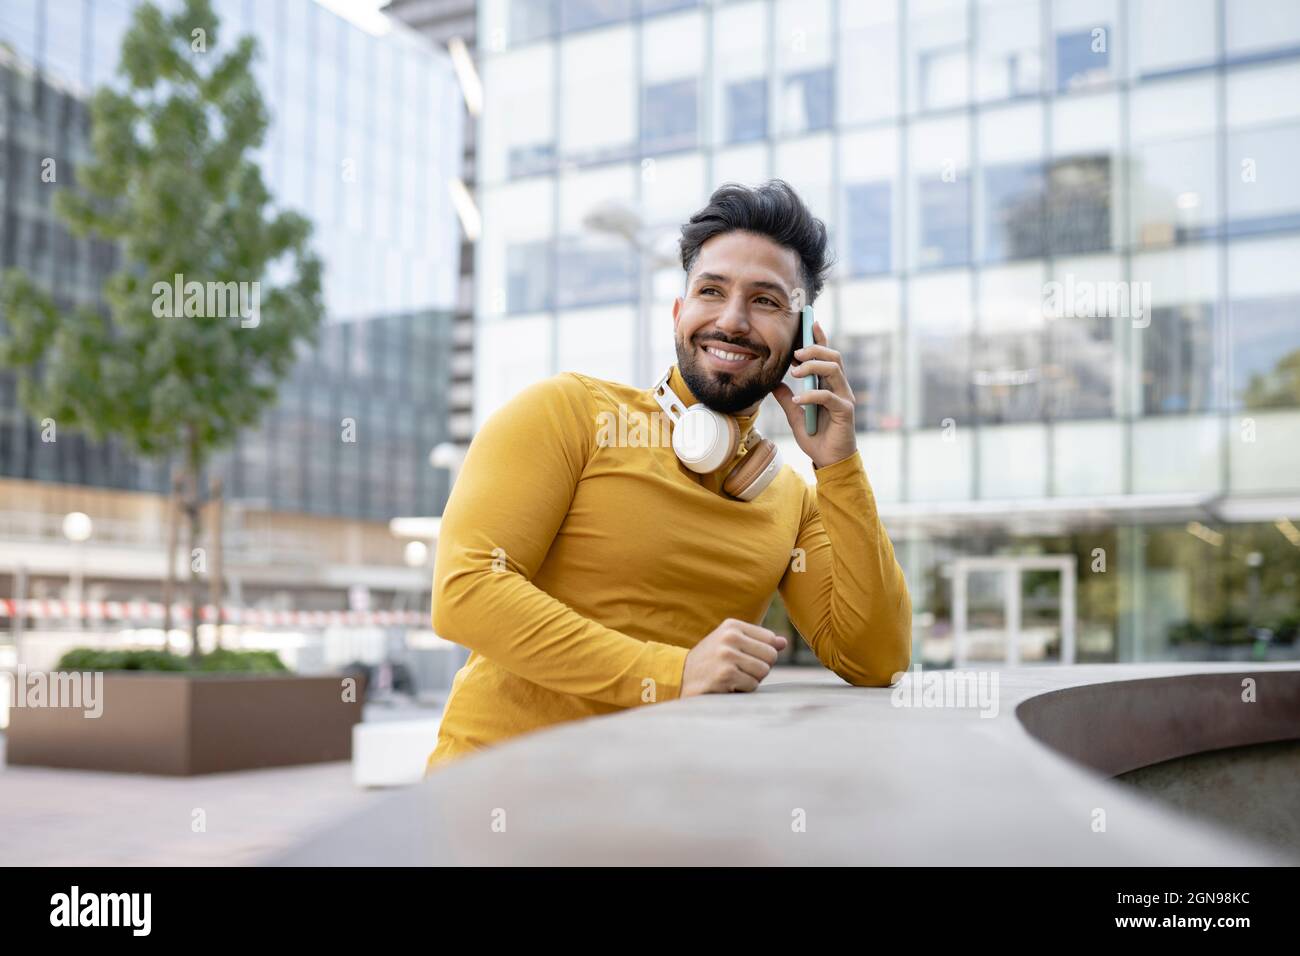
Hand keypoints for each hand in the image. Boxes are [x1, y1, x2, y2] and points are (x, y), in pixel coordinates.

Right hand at [681, 618, 788, 695]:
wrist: (680, 677)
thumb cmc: (711, 660)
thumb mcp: (731, 643)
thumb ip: (758, 641)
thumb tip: (784, 642)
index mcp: (733, 625)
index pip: (770, 639)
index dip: (762, 653)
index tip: (745, 656)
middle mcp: (730, 637)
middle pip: (771, 656)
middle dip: (760, 668)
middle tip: (740, 670)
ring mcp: (727, 656)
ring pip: (763, 672)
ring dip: (751, 680)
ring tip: (732, 676)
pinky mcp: (725, 675)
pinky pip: (752, 686)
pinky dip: (742, 690)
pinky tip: (727, 685)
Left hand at [771, 319, 857, 468]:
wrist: (829, 461)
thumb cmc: (816, 438)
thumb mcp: (795, 416)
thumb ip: (787, 398)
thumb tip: (774, 383)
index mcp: (829, 385)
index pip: (827, 356)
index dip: (820, 338)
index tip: (810, 322)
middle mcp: (840, 388)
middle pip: (833, 357)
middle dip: (814, 349)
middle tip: (795, 354)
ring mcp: (844, 398)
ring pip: (834, 370)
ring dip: (813, 366)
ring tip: (795, 372)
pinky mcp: (845, 411)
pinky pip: (829, 396)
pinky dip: (811, 395)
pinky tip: (798, 400)